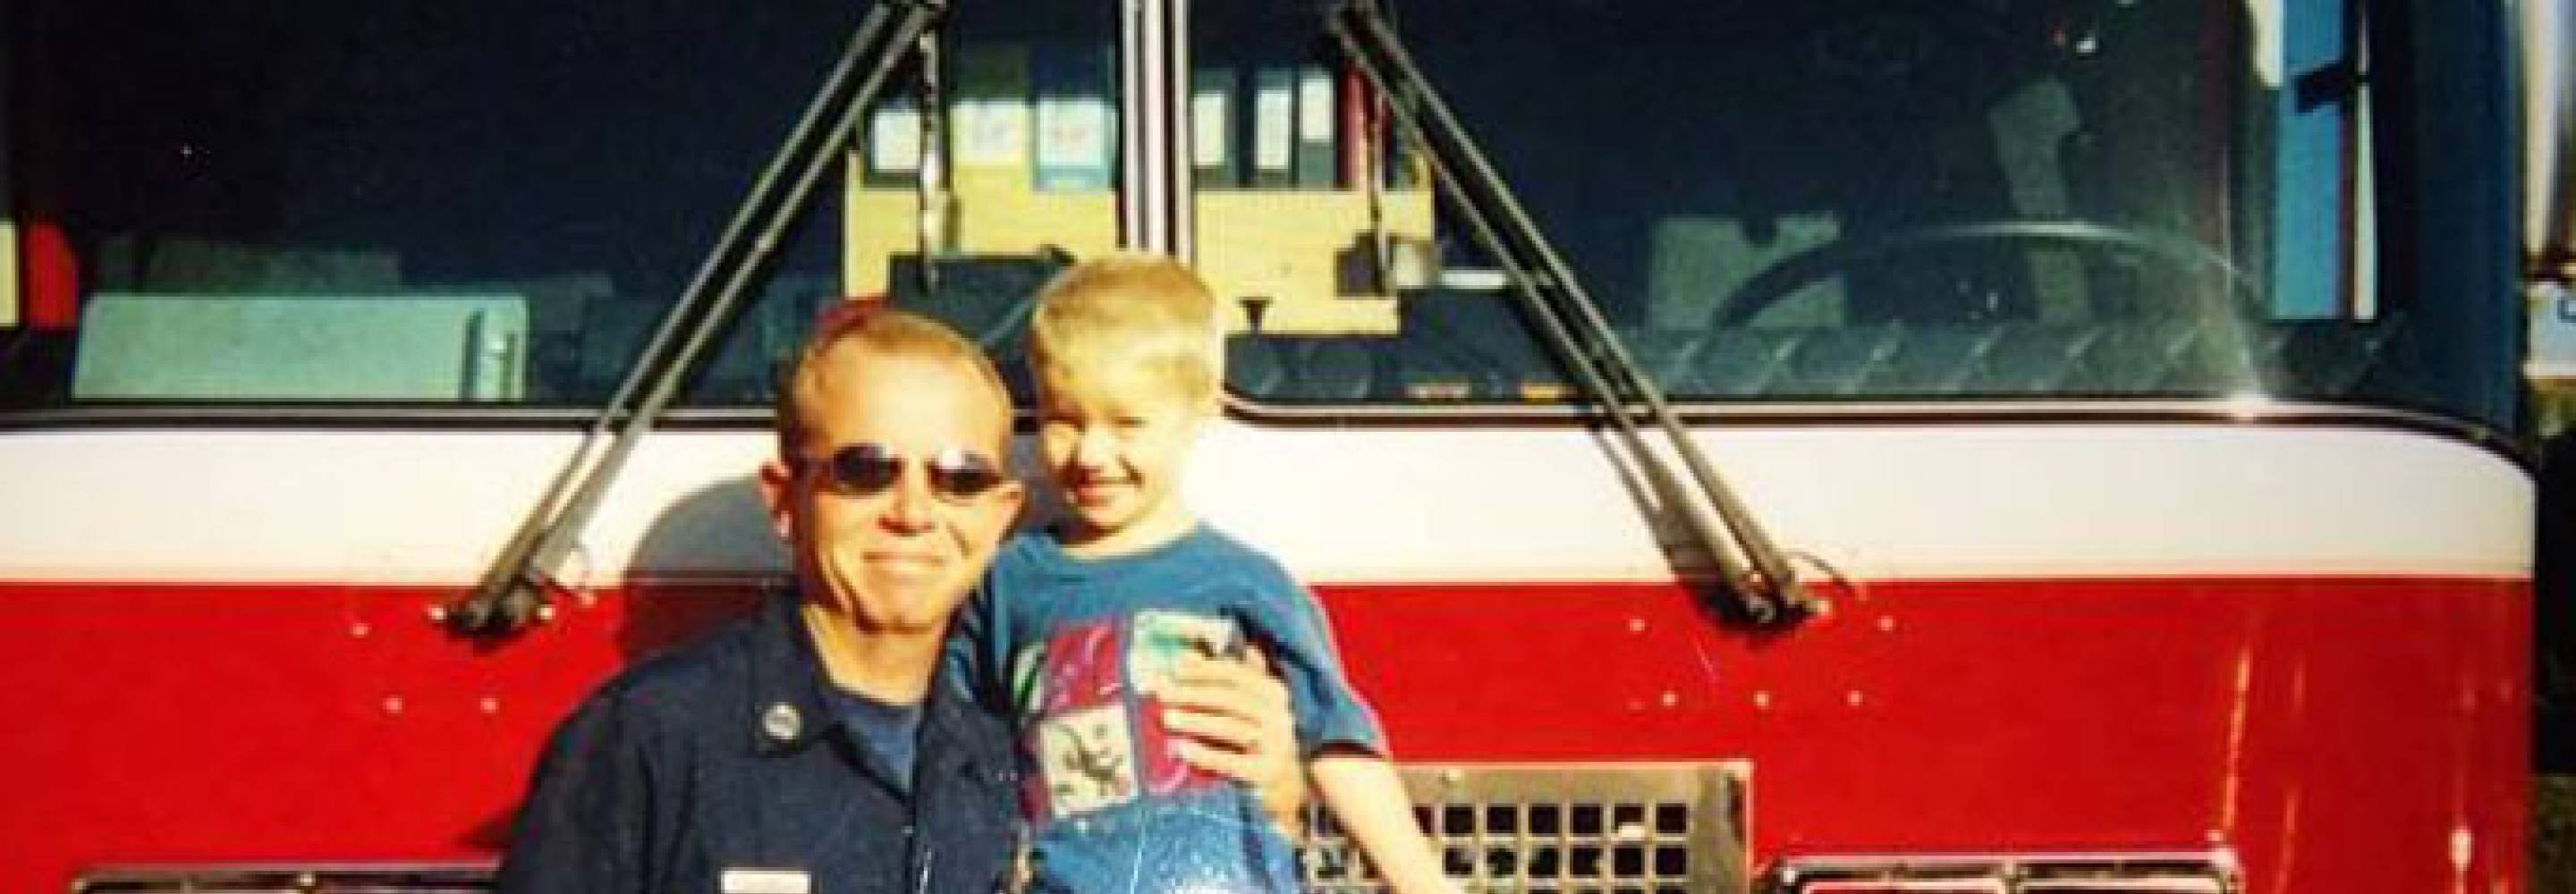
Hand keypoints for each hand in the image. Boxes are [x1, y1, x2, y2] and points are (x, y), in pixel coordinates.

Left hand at [1159, 646, 1306, 834]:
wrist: (1296, 787)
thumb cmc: (1270, 739)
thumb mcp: (1261, 704)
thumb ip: (1243, 675)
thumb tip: (1211, 648)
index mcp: (1274, 692)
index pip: (1236, 674)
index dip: (1204, 669)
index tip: (1175, 667)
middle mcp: (1278, 715)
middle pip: (1229, 699)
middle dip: (1192, 693)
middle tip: (1160, 693)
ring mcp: (1275, 745)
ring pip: (1231, 727)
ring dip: (1197, 721)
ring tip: (1167, 718)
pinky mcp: (1267, 773)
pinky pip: (1232, 763)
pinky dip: (1206, 755)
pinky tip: (1182, 749)